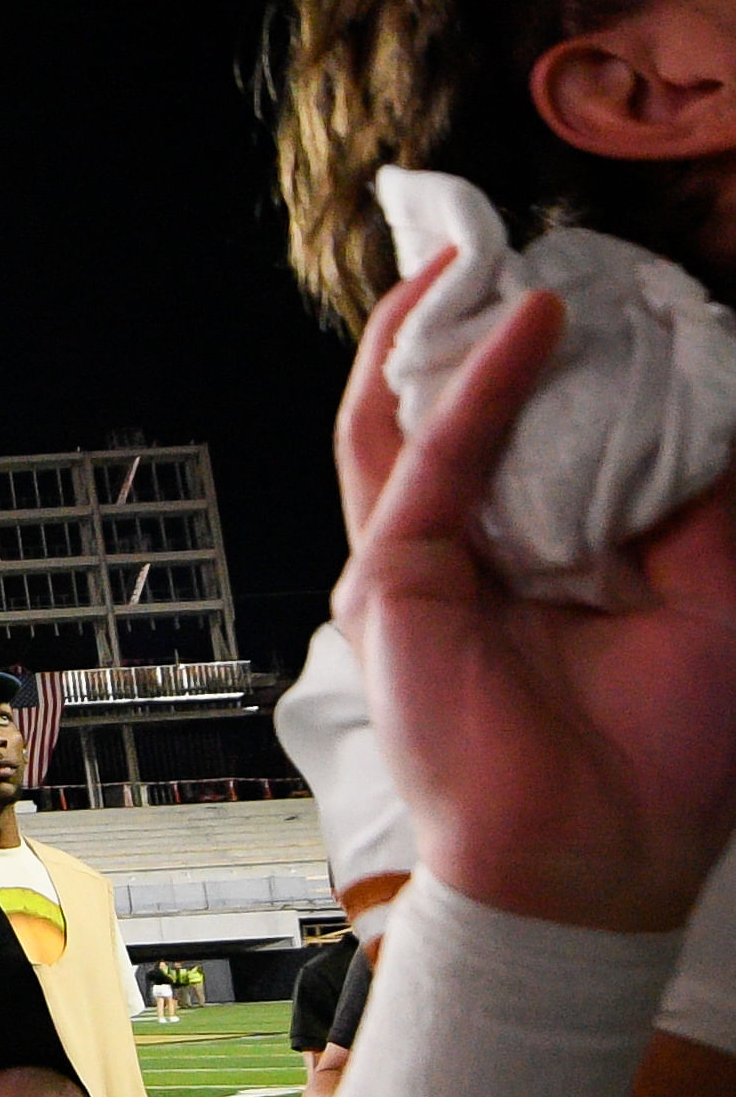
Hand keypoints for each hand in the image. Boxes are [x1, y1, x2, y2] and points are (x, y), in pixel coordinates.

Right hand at [332, 261, 735, 930]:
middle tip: (545, 241)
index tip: (629, 284)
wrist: (598, 854)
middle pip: (460, 411)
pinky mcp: (393, 579)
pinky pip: (430, 461)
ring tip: (495, 249)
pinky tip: (534, 320)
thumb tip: (708, 382)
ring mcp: (420, 564)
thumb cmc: (664, 752)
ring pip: (412, 418)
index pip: (545, 430)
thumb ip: (700, 493)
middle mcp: (474, 553)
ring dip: (447, 328)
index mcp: (547, 559)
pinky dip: (477, 386)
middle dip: (488, 321)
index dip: (576, 354)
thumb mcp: (718, 588)